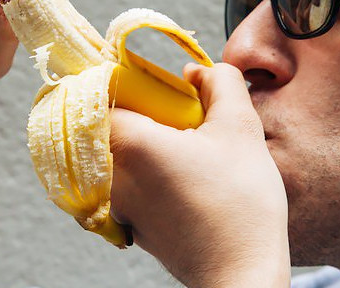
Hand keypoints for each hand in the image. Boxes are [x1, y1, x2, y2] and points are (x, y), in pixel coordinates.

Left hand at [110, 63, 289, 287]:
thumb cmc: (241, 205)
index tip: (143, 79)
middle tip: (172, 112)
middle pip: (104, 125)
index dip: (119, 81)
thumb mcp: (240, 129)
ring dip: (140, 143)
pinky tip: (181, 178)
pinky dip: (144, 172)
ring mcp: (117, 204)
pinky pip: (124, 184)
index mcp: (131, 145)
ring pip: (114, 155)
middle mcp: (113, 175)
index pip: (98, 95)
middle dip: (134, 111)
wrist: (241, 274)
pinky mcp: (129, 224)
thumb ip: (220, 83)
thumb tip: (196, 72)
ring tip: (182, 147)